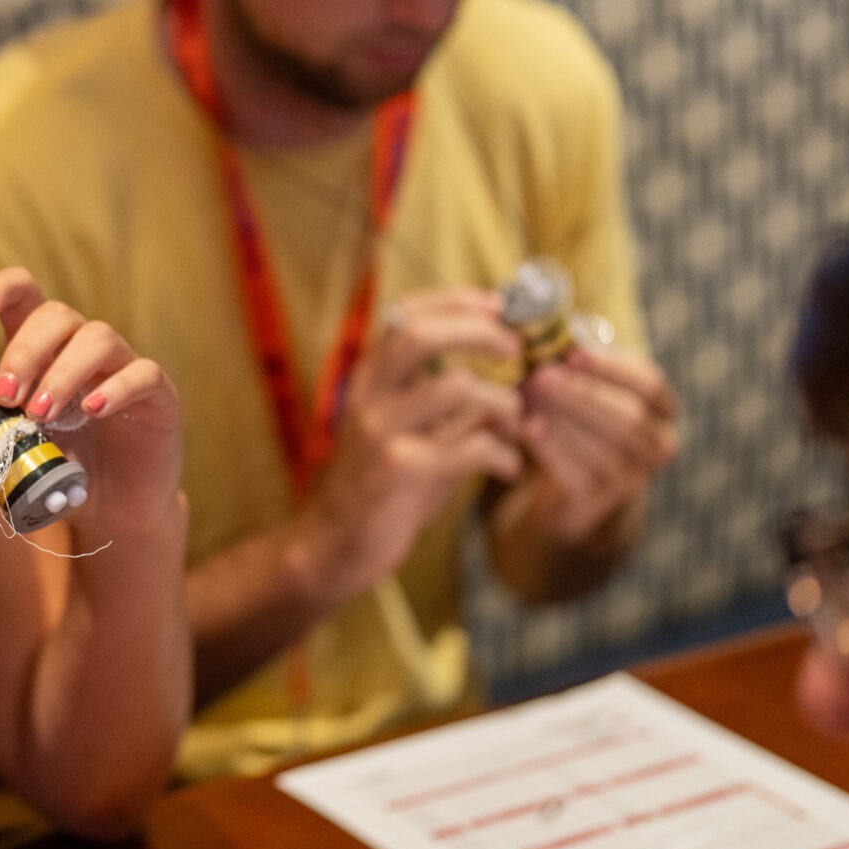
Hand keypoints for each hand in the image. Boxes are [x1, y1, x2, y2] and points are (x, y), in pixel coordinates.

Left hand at [0, 267, 184, 538]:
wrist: (116, 511)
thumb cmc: (63, 475)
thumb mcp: (15, 470)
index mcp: (43, 354)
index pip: (24, 296)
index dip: (0, 290)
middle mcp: (82, 351)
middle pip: (57, 314)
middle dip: (25, 350)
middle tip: (8, 396)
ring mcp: (122, 368)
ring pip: (97, 336)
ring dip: (62, 372)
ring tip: (41, 415)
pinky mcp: (157, 395)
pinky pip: (143, 373)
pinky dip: (117, 387)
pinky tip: (94, 410)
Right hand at [294, 288, 525, 605]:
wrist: (332, 548)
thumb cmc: (380, 489)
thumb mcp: (407, 437)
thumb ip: (446, 410)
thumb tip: (505, 387)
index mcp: (368, 381)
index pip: (404, 317)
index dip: (453, 301)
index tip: (496, 303)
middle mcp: (367, 398)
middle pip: (420, 335)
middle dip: (476, 331)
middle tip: (513, 348)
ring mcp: (380, 433)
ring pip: (456, 386)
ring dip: (502, 401)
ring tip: (516, 424)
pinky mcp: (399, 472)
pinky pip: (470, 445)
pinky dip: (503, 454)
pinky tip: (509, 468)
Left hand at [513, 344, 679, 540]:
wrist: (573, 494)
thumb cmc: (577, 426)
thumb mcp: (585, 390)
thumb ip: (576, 364)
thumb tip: (550, 330)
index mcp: (662, 410)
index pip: (651, 383)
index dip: (612, 367)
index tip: (573, 352)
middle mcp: (659, 445)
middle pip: (629, 416)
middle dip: (583, 393)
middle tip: (542, 376)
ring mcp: (636, 478)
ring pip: (605, 446)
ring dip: (563, 418)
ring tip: (527, 398)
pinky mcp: (604, 503)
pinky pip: (581, 474)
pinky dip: (553, 449)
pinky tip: (529, 428)